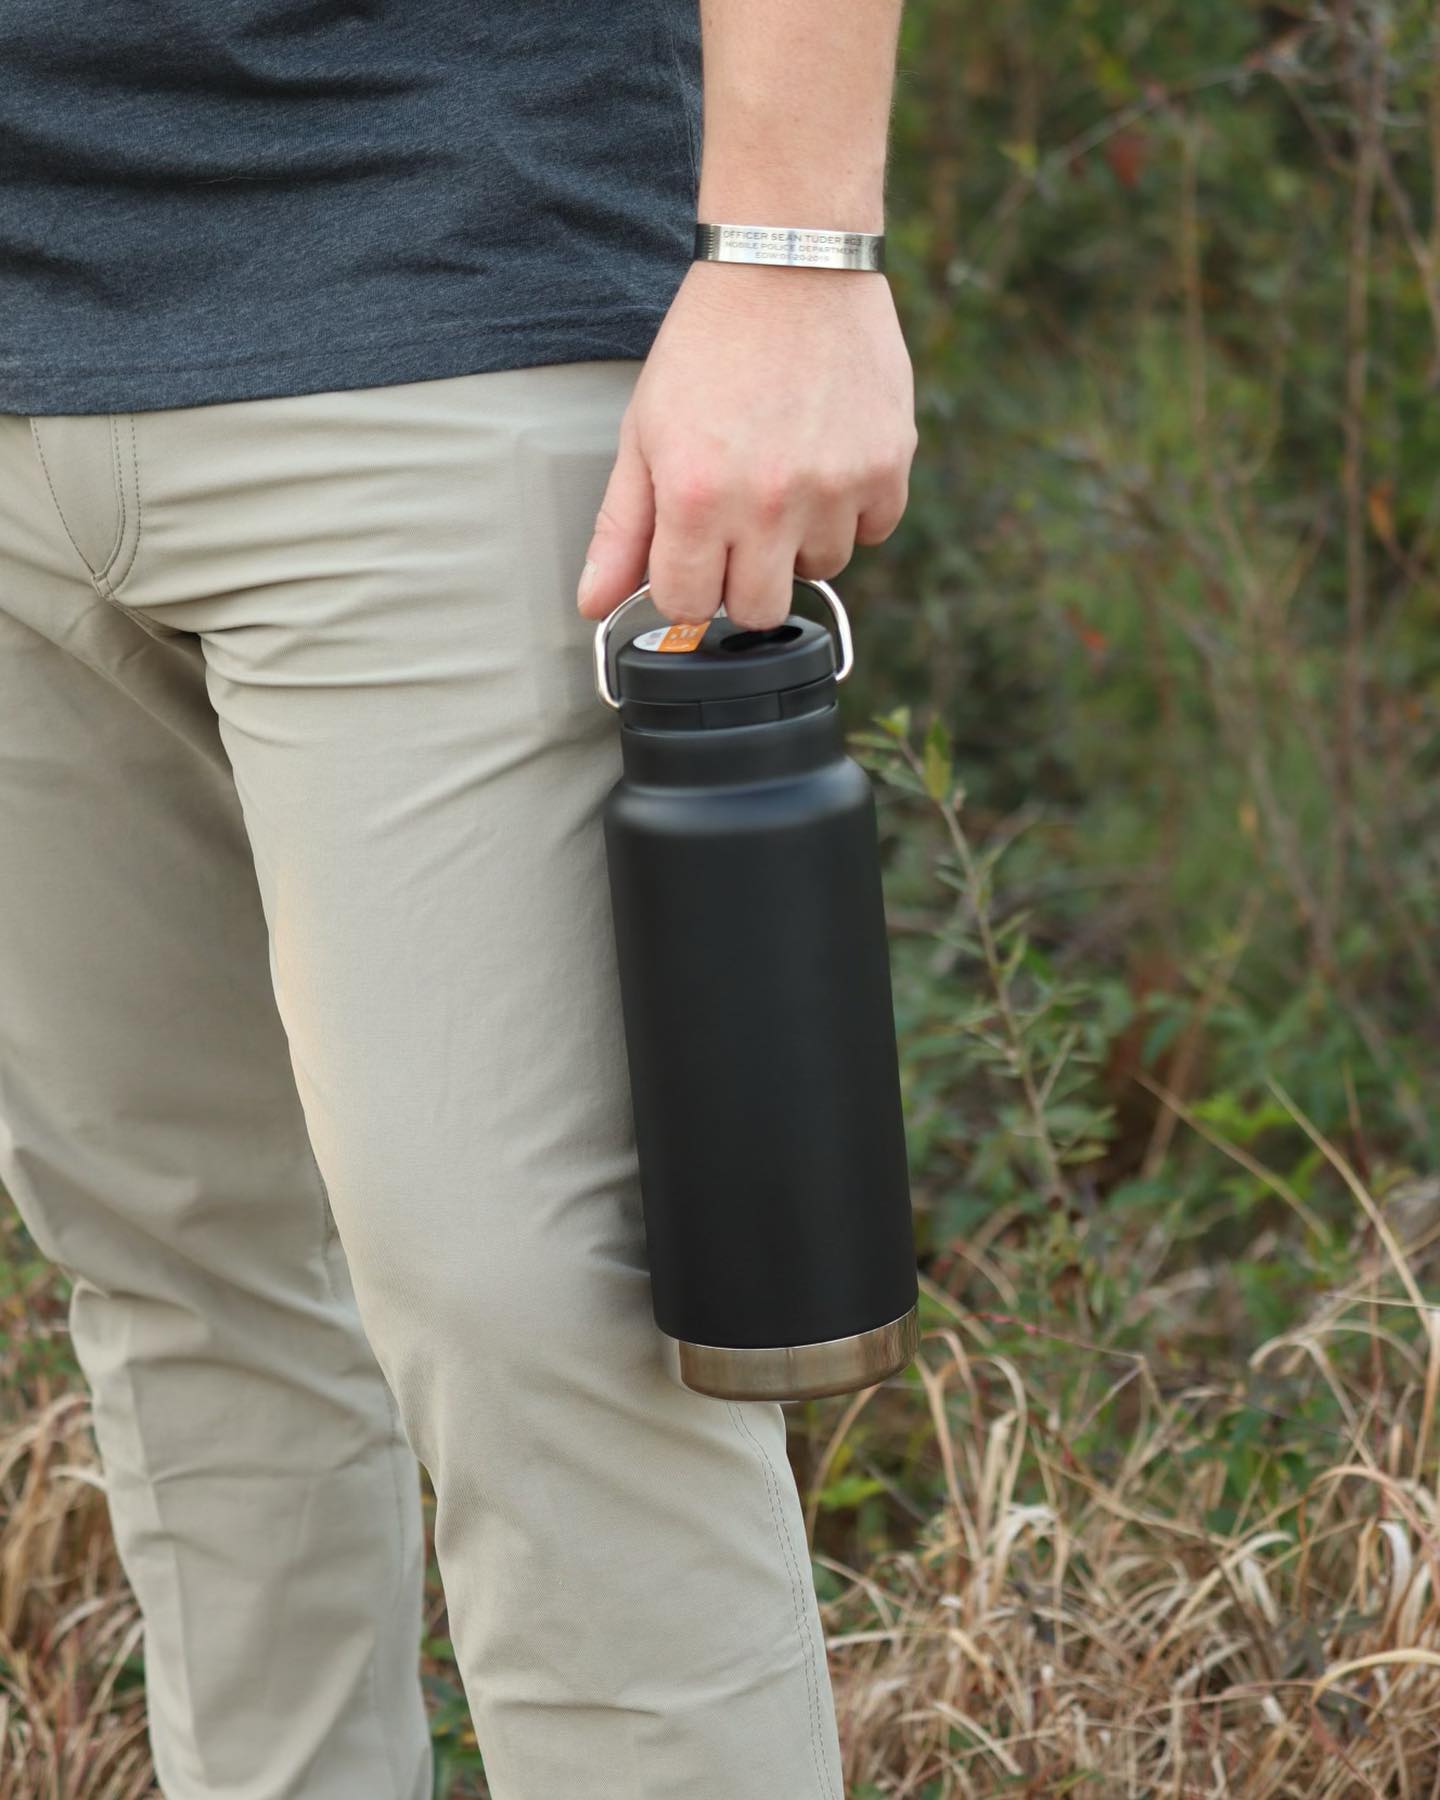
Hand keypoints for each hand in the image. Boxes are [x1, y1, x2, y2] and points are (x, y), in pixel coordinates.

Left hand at [575, 260, 916, 629]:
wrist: (788, 262)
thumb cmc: (708, 344)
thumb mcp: (644, 432)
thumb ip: (620, 528)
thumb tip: (594, 604)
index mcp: (695, 497)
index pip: (689, 608)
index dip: (686, 587)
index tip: (692, 556)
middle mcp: (767, 503)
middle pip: (759, 611)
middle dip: (743, 580)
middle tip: (738, 527)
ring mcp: (834, 487)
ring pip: (822, 570)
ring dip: (801, 541)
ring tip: (785, 475)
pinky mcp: (888, 465)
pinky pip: (874, 530)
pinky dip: (853, 509)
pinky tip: (828, 459)